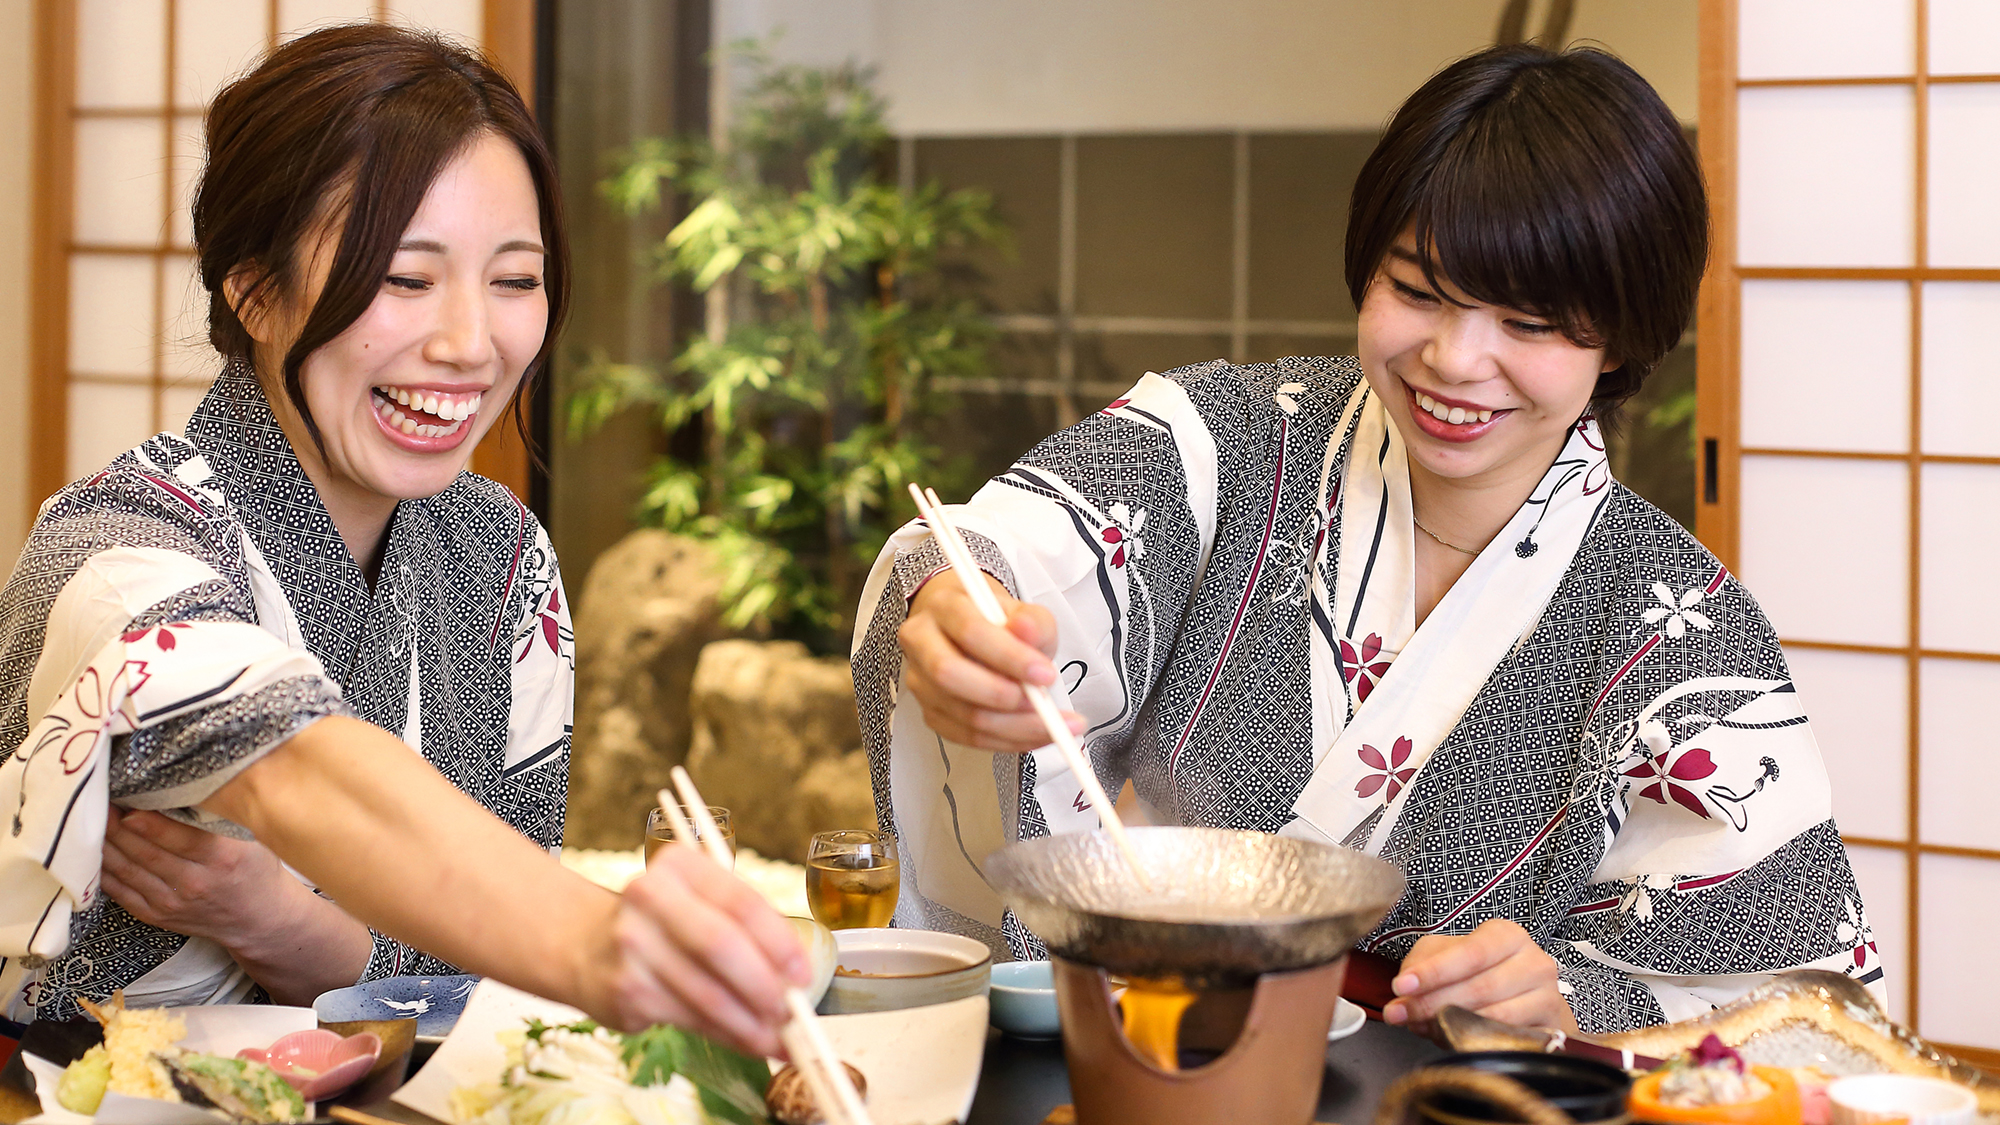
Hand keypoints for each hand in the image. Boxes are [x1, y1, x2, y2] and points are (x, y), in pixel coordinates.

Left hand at [101, 807, 301, 944]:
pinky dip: (103, 870)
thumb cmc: (255, 868)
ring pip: (127, 870)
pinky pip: (120, 891)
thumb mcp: (250, 838)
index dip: (147, 819)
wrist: (258, 917)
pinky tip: (94, 851)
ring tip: (92, 819)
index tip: (127, 798)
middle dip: (117, 825)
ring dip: (106, 844)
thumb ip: (216, 818)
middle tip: (99, 800)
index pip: (177, 836)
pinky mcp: (156, 915)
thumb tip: (176, 788)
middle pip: (145, 851)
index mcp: (223, 858)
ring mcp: (172, 903)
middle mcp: (195, 883)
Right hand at [599, 846, 810, 1055]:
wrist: (584, 944)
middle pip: (722, 945)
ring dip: (751, 1023)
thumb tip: (795, 982)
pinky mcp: (627, 990)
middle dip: (765, 985)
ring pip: (708, 993)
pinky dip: (728, 1035)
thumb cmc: (663, 924)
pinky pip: (691, 1019)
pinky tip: (749, 1042)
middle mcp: (649, 898)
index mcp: (679, 866)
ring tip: (779, 1038)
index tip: (803, 974)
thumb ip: (745, 930)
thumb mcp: (698, 903)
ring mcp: (632, 945)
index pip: (741, 902)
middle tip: (793, 1011)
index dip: (780, 942)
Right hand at [898, 570, 1082, 753]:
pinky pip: (967, 737)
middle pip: (949, 674)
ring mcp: (921, 681)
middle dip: (1002, 695)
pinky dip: (1007, 740)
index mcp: (943, 607)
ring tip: (1052, 724)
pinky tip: (1033, 735)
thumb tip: (1027, 631)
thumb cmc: (996, 622)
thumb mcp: (1023, 612)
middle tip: (1043, 704)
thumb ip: (1033, 621)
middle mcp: (921, 642)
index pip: (970, 631)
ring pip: (961, 713)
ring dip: (1013, 726)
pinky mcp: (930, 712)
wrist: (970, 630)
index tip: (1045, 674)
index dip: (1009, 656)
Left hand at [1382, 919, 1577, 1034]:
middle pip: (1479, 988)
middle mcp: (1534, 962)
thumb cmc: (1480, 970)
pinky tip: (1452, 1038)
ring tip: (1421, 1026)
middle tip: (1399, 1014)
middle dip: (1431, 1003)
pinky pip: (1508, 1038)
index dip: (1434, 972)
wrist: (1528, 996)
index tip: (1402, 986)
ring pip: (1493, 1016)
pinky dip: (1475, 1040)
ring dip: (1451, 1024)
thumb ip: (1421, 967)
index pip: (1470, 954)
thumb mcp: (1447, 954)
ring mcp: (1547, 996)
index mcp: (1507, 935)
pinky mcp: (1551, 1027)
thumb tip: (1401, 1000)